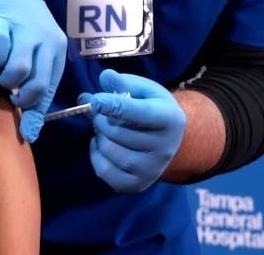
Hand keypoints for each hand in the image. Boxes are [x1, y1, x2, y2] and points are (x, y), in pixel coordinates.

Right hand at [0, 0, 65, 142]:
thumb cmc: (11, 14)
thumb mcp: (29, 43)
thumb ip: (31, 77)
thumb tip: (29, 128)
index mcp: (55, 47)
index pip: (49, 89)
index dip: (37, 114)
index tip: (26, 133)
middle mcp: (45, 39)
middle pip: (37, 85)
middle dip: (20, 96)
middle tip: (7, 88)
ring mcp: (24, 30)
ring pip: (19, 72)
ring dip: (5, 78)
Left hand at [79, 69, 185, 192]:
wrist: (168, 137)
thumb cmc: (152, 107)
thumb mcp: (143, 89)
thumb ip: (123, 82)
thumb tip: (104, 78)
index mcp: (168, 118)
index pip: (138, 113)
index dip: (113, 106)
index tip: (95, 100)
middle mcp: (164, 148)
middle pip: (118, 133)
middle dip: (101, 119)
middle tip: (100, 112)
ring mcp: (152, 169)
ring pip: (110, 151)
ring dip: (99, 136)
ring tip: (104, 128)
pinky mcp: (139, 184)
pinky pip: (105, 172)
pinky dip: (96, 156)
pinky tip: (102, 144)